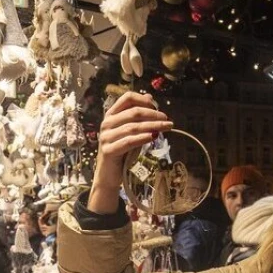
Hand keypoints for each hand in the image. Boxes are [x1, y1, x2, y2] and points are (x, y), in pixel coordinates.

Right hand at [90, 91, 171, 214]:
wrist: (109, 174)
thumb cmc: (122, 151)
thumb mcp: (131, 130)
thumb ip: (138, 116)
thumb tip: (149, 97)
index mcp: (111, 114)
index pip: (127, 98)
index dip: (144, 100)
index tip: (157, 106)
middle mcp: (106, 123)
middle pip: (133, 112)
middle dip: (153, 114)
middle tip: (167, 119)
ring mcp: (106, 137)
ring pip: (133, 127)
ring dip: (153, 126)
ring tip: (167, 127)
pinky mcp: (108, 150)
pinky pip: (129, 142)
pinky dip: (143, 138)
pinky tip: (153, 137)